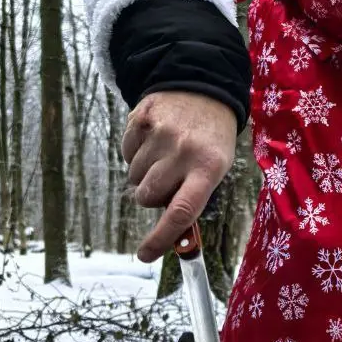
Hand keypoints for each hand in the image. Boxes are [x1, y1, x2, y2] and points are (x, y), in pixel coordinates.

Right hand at [122, 91, 237, 262]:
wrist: (204, 86)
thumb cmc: (211, 138)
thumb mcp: (216, 166)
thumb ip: (192, 196)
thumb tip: (171, 237)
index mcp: (208, 168)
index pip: (181, 212)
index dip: (161, 239)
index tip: (145, 255)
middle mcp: (184, 152)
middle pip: (148, 197)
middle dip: (152, 196)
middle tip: (168, 179)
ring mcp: (160, 134)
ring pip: (134, 178)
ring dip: (145, 174)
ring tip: (165, 154)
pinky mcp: (141, 119)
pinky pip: (126, 154)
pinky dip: (136, 153)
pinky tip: (154, 139)